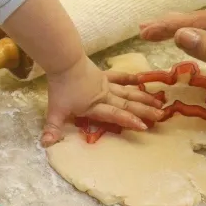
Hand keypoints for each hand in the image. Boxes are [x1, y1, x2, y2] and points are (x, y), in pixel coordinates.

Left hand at [42, 55, 163, 145]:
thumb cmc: (60, 86)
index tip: (144, 127)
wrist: (64, 61)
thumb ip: (52, 128)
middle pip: (127, 105)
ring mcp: (106, 84)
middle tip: (161, 115)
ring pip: (128, 92)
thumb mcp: (55, 110)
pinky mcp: (103, 75)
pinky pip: (119, 77)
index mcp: (95, 107)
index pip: (115, 115)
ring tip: (159, 101)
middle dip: (144, 111)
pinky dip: (130, 78)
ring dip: (143, 97)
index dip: (129, 121)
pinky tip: (140, 78)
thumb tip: (45, 145)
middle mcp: (105, 96)